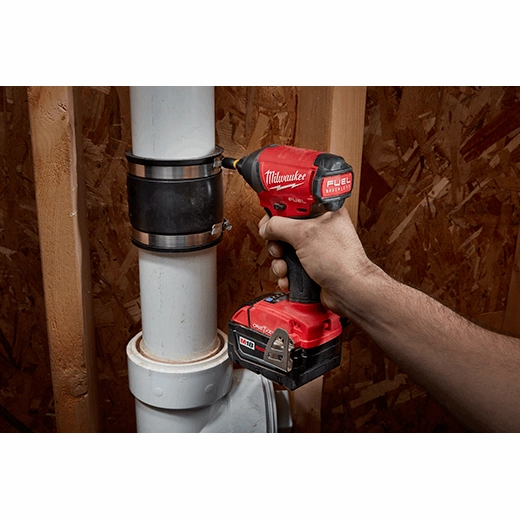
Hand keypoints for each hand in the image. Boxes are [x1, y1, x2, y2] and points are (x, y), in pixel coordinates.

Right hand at [258, 206, 372, 315]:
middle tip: (279, 248)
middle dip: (276, 243)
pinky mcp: (310, 266)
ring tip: (284, 268)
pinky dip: (286, 274)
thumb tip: (266, 226)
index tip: (269, 222)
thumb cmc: (340, 260)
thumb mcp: (304, 234)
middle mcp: (319, 229)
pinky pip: (289, 266)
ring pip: (284, 250)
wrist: (349, 291)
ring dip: (279, 261)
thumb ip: (279, 225)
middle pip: (284, 229)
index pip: (293, 205)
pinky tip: (289, 279)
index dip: (278, 213)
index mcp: (323, 212)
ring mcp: (314, 249)